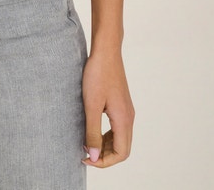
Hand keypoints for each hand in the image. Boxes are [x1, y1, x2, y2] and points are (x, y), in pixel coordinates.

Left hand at [82, 48, 134, 167]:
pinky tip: (93, 131)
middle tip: (84, 154)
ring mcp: (126, 111)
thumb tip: (94, 157)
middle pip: (123, 149)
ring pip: (120, 139)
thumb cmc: (97, 74)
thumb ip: (92, 132)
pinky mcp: (121, 104)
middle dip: (105, 156)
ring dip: (106, 146)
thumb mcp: (91, 105)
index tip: (86, 158)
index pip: (121, 153)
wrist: (106, 51)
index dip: (104, 162)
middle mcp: (129, 118)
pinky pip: (117, 128)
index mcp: (124, 120)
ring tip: (87, 144)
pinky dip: (107, 136)